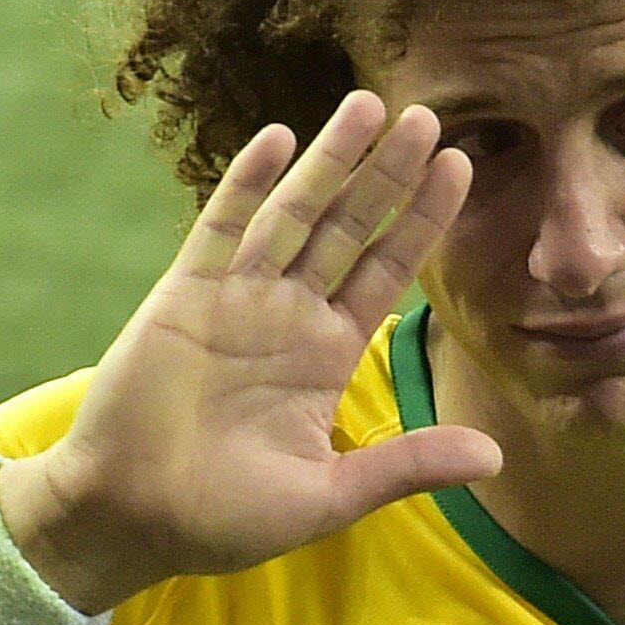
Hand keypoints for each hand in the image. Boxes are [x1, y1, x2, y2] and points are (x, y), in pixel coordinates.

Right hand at [0, 90, 500, 610]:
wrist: (128, 519)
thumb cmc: (223, 518)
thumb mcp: (329, 495)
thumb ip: (406, 464)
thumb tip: (496, 455)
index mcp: (328, 355)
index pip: (388, 271)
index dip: (423, 220)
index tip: (461, 167)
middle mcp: (289, 316)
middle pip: (350, 228)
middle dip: (388, 174)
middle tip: (428, 115)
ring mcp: (236, 299)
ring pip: (294, 213)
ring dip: (330, 160)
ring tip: (369, 105)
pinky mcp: (184, 295)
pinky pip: (221, 228)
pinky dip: (247, 184)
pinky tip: (278, 138)